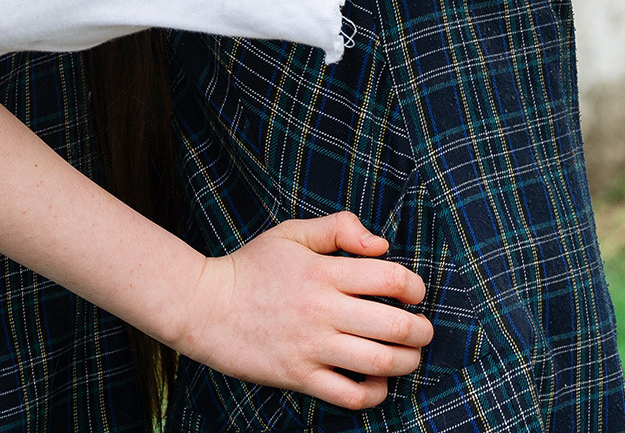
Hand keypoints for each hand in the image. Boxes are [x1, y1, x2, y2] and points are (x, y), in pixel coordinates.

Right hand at [172, 213, 433, 409]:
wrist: (202, 306)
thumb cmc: (249, 268)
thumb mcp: (290, 234)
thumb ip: (338, 228)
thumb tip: (380, 244)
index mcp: (322, 272)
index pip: (391, 279)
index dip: (415, 287)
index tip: (413, 293)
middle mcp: (321, 310)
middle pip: (396, 326)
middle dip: (421, 330)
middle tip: (422, 330)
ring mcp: (311, 346)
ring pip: (381, 363)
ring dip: (407, 362)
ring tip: (408, 357)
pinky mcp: (299, 375)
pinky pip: (351, 395)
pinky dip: (375, 392)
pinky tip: (376, 381)